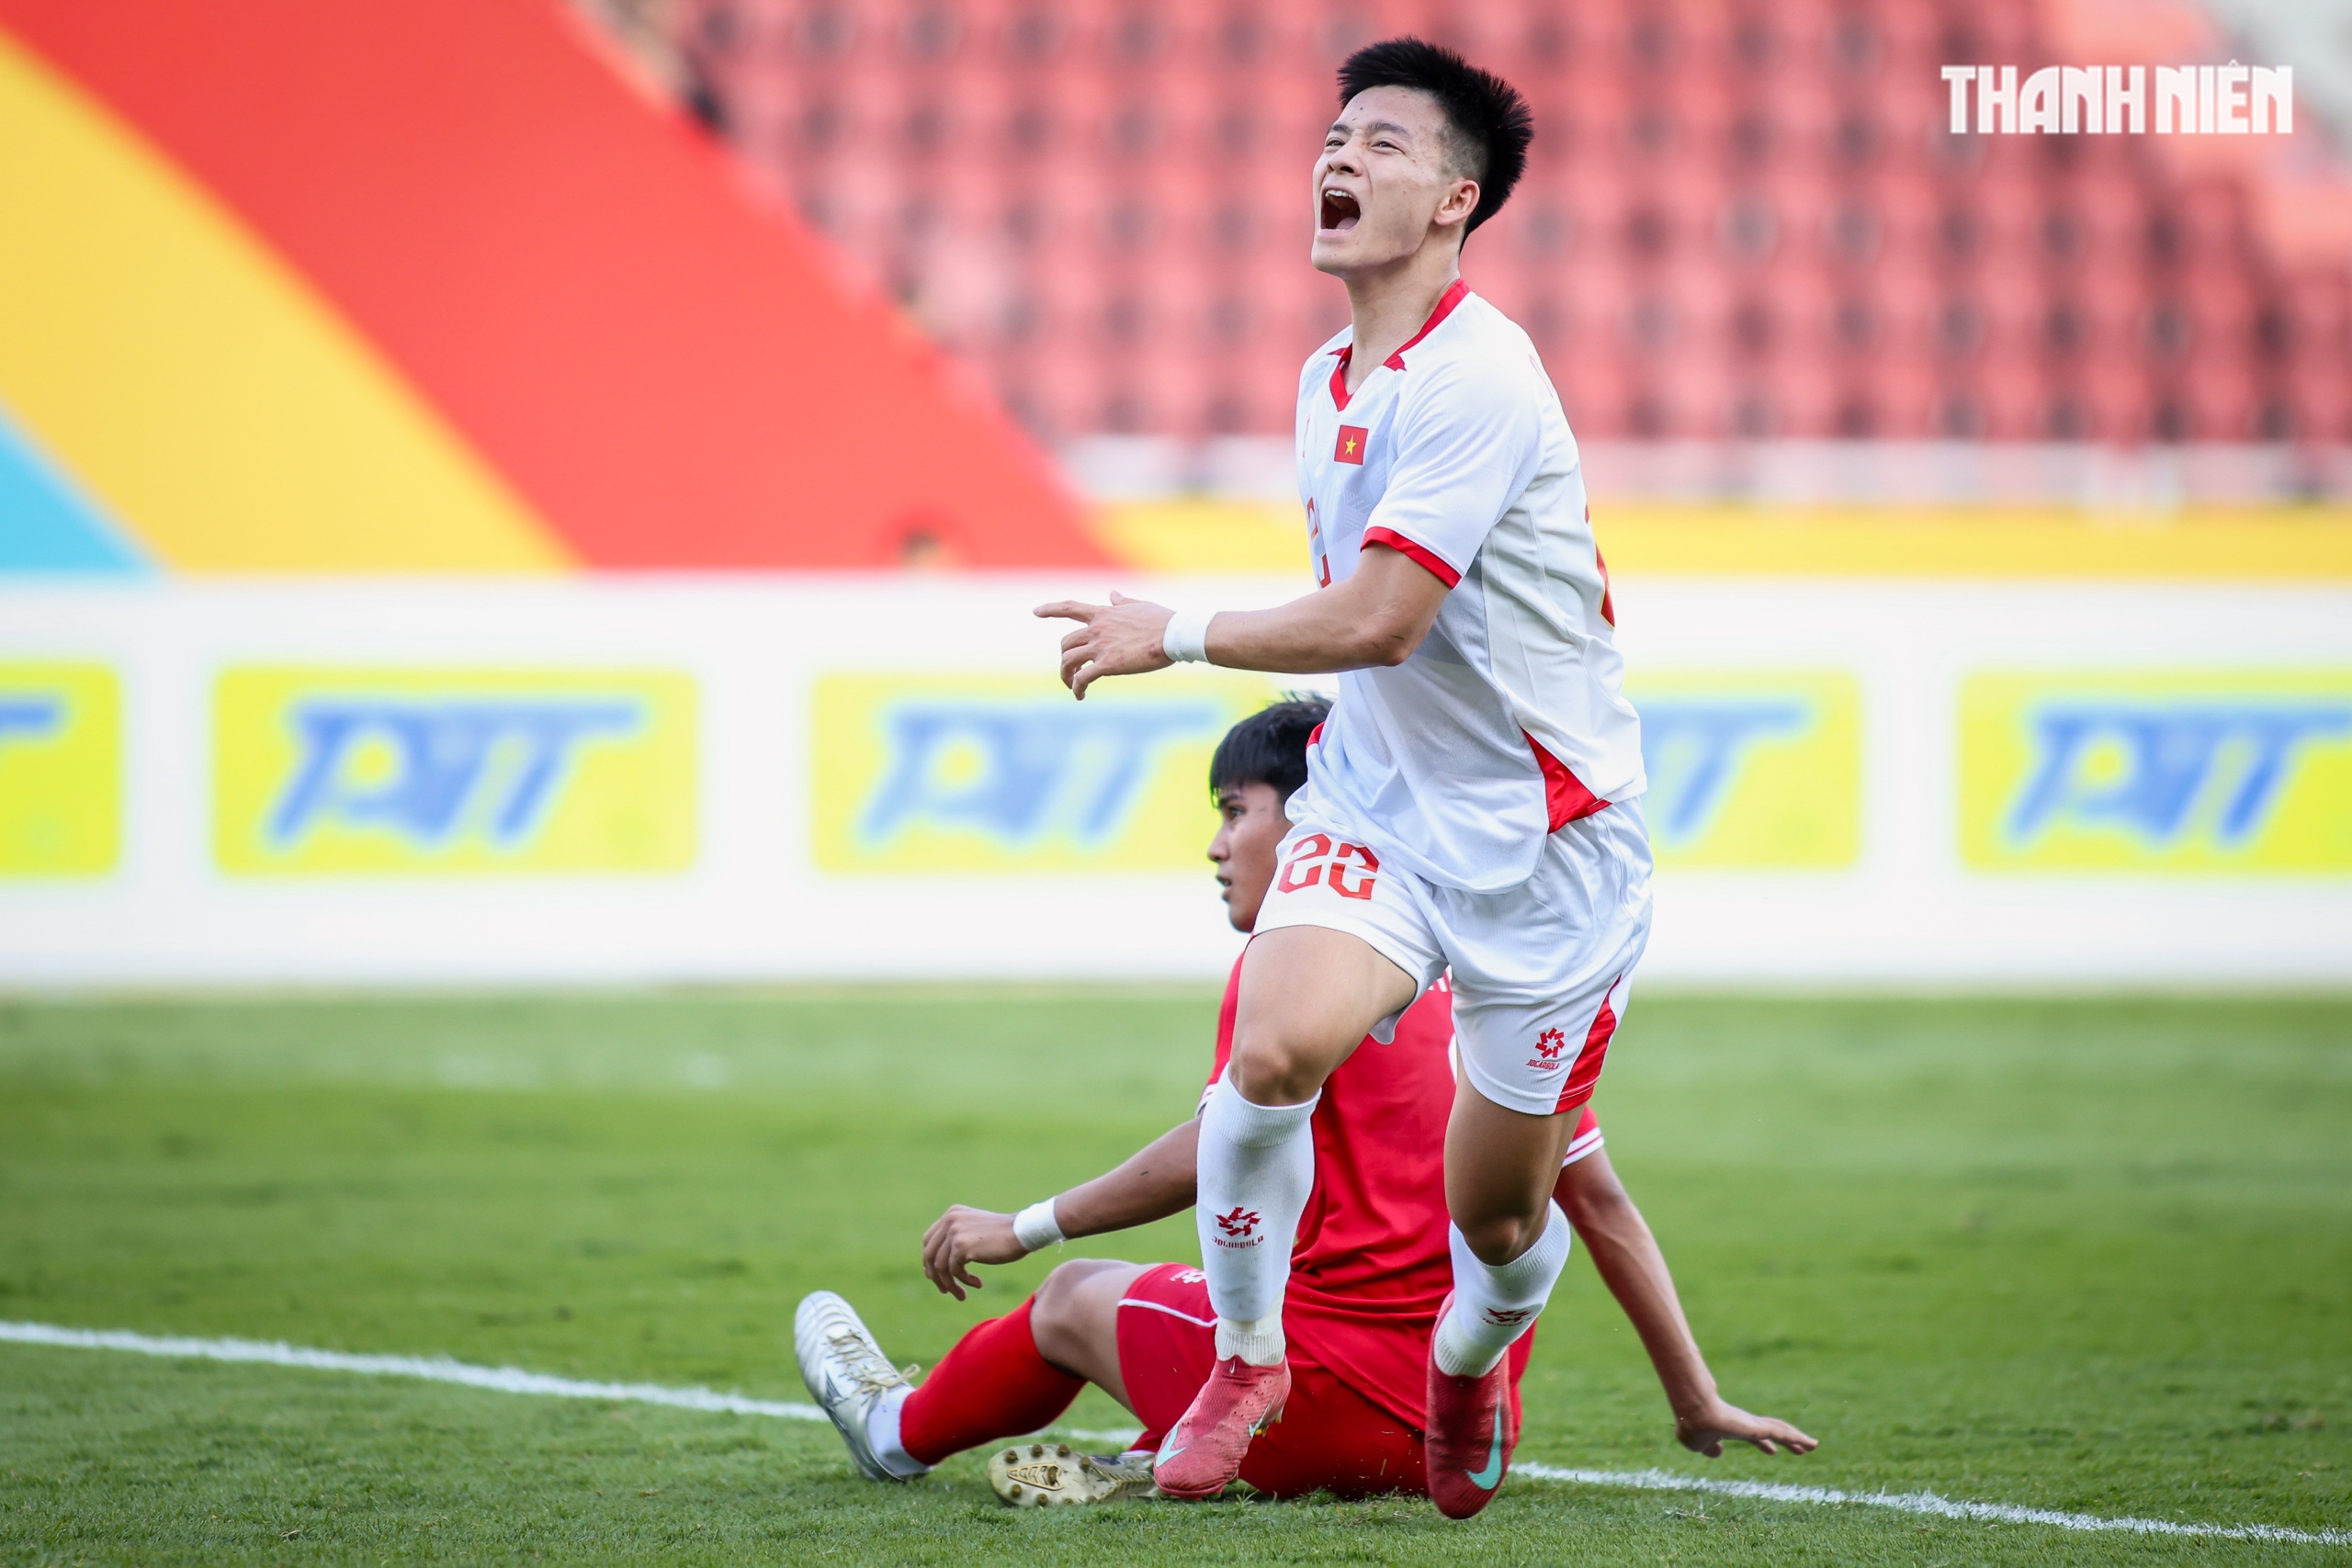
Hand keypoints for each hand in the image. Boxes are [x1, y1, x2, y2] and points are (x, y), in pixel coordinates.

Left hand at [921, 1205, 1029, 1300]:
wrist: (1023, 1231)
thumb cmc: (1004, 1235)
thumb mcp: (975, 1230)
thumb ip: (957, 1239)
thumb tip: (936, 1265)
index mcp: (951, 1213)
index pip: (928, 1240)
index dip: (929, 1261)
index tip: (937, 1276)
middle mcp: (949, 1220)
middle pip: (929, 1255)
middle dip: (935, 1276)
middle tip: (945, 1290)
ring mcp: (954, 1232)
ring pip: (940, 1267)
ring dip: (950, 1284)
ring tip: (962, 1295)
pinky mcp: (961, 1246)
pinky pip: (954, 1271)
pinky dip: (963, 1281)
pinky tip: (977, 1284)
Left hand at [1033, 592, 1174, 699]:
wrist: (1174, 635)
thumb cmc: (1162, 621)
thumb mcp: (1139, 606)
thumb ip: (1122, 601)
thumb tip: (1113, 593)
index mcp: (1103, 614)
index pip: (1070, 608)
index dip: (1051, 609)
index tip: (1036, 611)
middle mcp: (1097, 629)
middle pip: (1066, 643)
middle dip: (1065, 658)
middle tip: (1070, 671)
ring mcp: (1101, 646)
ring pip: (1069, 660)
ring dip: (1067, 675)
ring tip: (1073, 686)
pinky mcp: (1108, 664)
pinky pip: (1082, 678)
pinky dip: (1077, 687)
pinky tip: (1080, 695)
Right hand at [1674, 1398, 1817, 1457]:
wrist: (1696, 1416)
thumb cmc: (1694, 1427)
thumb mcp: (1699, 1444)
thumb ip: (1710, 1448)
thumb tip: (1717, 1452)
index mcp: (1732, 1428)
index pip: (1753, 1435)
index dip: (1764, 1443)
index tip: (1772, 1450)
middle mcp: (1746, 1424)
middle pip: (1772, 1431)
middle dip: (1787, 1439)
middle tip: (1802, 1448)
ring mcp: (1753, 1424)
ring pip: (1781, 1431)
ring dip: (1798, 1439)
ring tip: (1814, 1445)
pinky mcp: (1759, 1427)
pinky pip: (1783, 1433)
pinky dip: (1798, 1438)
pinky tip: (1810, 1444)